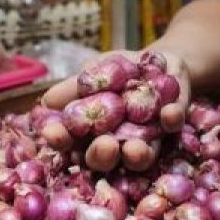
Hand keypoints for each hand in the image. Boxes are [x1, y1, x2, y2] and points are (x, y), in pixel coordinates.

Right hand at [40, 49, 190, 169]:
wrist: (161, 60)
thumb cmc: (118, 70)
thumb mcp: (94, 71)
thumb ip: (73, 87)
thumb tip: (47, 101)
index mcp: (90, 132)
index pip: (70, 143)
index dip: (61, 141)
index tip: (55, 134)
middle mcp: (116, 144)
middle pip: (103, 160)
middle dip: (101, 156)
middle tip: (104, 147)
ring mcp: (146, 139)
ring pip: (139, 157)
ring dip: (137, 155)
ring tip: (135, 149)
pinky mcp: (172, 127)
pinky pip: (172, 127)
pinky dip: (170, 119)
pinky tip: (169, 111)